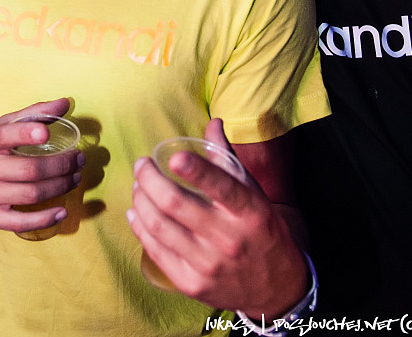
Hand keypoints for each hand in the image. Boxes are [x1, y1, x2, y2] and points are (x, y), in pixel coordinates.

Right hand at [0, 98, 84, 231]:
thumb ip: (31, 114)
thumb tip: (64, 103)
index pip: (5, 135)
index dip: (25, 134)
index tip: (44, 132)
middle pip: (30, 169)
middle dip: (62, 165)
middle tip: (78, 159)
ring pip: (31, 194)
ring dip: (61, 186)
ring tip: (75, 178)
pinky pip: (21, 222)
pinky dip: (45, 218)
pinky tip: (62, 210)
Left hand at [128, 119, 307, 318]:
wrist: (276, 288)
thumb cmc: (262, 230)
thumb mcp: (254, 193)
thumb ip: (228, 158)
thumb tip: (212, 122)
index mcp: (249, 211)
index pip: (221, 187)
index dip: (197, 171)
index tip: (174, 157)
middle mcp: (228, 239)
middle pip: (176, 204)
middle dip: (149, 179)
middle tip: (141, 164)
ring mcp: (208, 264)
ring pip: (160, 227)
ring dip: (141, 200)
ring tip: (138, 186)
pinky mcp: (192, 284)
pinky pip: (156, 252)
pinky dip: (140, 228)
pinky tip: (135, 213)